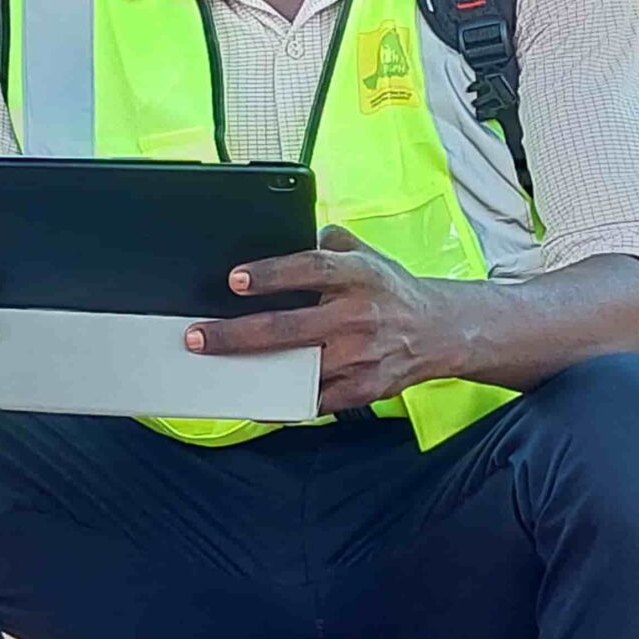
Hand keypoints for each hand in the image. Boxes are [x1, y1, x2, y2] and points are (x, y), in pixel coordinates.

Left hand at [185, 226, 467, 415]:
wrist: (440, 330)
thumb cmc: (390, 290)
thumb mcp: (366, 253)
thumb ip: (327, 241)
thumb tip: (287, 234)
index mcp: (358, 276)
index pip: (310, 270)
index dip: (271, 275)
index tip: (234, 280)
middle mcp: (358, 316)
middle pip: (289, 327)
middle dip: (236, 334)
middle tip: (199, 337)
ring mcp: (360, 356)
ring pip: (298, 368)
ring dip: (255, 371)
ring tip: (217, 370)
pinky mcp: (364, 388)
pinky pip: (316, 400)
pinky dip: (284, 404)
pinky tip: (255, 401)